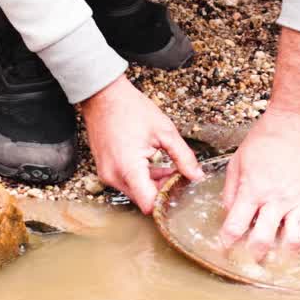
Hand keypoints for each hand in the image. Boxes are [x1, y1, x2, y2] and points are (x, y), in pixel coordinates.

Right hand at [80, 77, 203, 212]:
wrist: (103, 96)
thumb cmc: (130, 109)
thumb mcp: (164, 131)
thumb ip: (183, 156)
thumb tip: (196, 175)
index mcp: (128, 167)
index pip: (149, 204)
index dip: (167, 203)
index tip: (182, 195)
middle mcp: (114, 176)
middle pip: (144, 199)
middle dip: (164, 192)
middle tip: (182, 179)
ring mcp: (107, 174)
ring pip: (136, 192)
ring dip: (154, 185)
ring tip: (172, 170)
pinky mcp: (106, 170)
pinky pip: (128, 183)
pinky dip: (143, 179)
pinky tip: (157, 166)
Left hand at [218, 109, 299, 261]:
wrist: (297, 122)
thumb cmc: (265, 138)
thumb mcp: (237, 161)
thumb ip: (231, 191)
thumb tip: (229, 214)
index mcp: (253, 190)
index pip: (235, 227)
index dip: (225, 243)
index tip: (223, 247)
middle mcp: (276, 200)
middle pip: (262, 242)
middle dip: (252, 255)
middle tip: (248, 256)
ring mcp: (298, 201)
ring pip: (293, 241)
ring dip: (282, 253)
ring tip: (276, 253)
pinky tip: (298, 242)